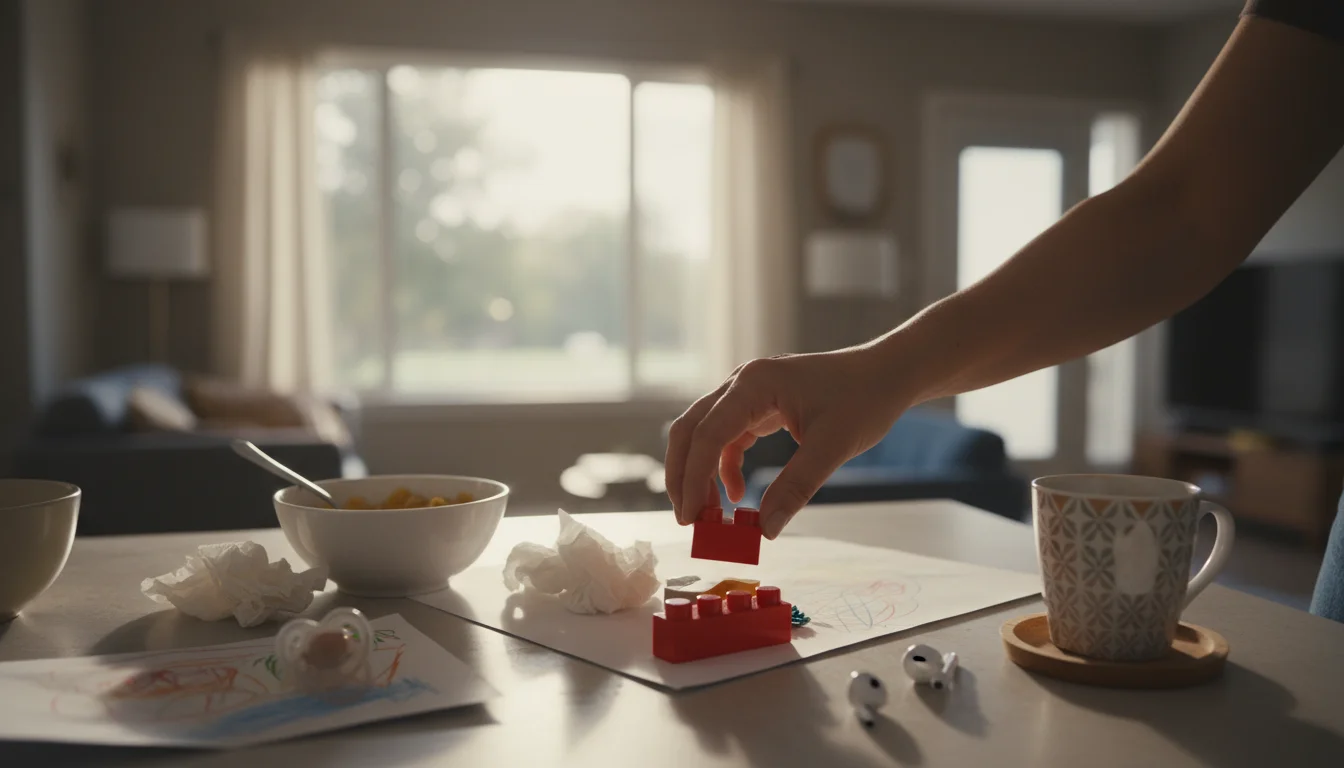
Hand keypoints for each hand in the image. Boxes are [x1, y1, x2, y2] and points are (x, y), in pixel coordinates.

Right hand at [664, 345, 908, 538]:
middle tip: (688, 520)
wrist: (886, 373)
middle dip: (683, 476)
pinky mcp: (757, 404)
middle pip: (691, 430)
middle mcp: (742, 382)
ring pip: (703, 434)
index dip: (693, 478)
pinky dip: (723, 466)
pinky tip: (734, 493)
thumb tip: (763, 530)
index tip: (691, 518)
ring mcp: (747, 392)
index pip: (707, 434)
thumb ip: (795, 488)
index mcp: (754, 384)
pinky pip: (726, 437)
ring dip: (699, 473)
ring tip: (709, 514)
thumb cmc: (864, 400)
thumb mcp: (832, 448)